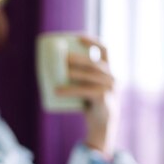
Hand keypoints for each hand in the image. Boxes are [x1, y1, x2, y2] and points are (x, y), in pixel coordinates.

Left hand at [55, 35, 116, 155]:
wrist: (101, 126)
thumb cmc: (90, 104)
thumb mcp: (86, 86)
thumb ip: (78, 76)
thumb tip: (50, 67)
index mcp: (109, 70)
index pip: (105, 49)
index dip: (92, 41)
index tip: (77, 37)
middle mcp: (112, 77)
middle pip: (94, 62)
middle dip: (77, 58)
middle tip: (61, 56)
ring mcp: (110, 88)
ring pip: (89, 76)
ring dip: (73, 72)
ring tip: (58, 72)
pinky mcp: (104, 99)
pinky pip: (85, 91)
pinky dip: (69, 90)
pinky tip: (56, 91)